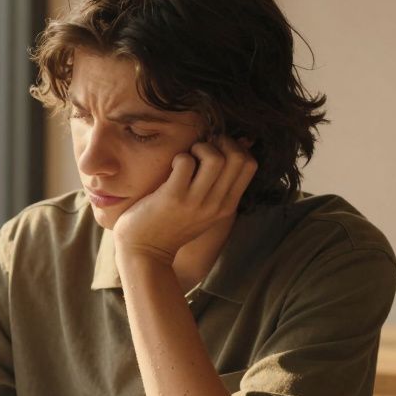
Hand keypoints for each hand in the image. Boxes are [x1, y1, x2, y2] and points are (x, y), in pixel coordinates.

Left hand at [113, 135, 255, 263]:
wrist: (145, 252)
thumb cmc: (172, 225)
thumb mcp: (205, 211)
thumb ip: (219, 187)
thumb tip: (237, 147)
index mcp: (227, 206)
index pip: (250, 165)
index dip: (236, 147)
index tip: (217, 149)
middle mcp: (215, 205)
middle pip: (238, 158)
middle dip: (220, 142)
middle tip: (201, 149)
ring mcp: (195, 202)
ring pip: (215, 158)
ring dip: (200, 148)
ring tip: (187, 157)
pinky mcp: (173, 198)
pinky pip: (185, 162)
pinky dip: (179, 156)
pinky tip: (171, 167)